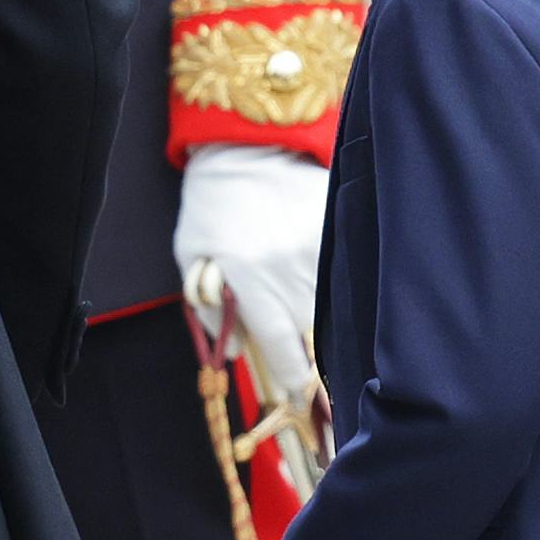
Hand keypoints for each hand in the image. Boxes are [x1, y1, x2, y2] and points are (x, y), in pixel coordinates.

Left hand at [176, 145, 327, 411]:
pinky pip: (346, 270)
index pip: (282, 346)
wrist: (246, 145)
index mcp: (250, 278)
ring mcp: (319, 246)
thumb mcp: (192, 256)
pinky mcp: (338, 227)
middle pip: (314, 332)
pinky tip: (328, 278)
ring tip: (317, 317)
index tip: (298, 394)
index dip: (293, 376)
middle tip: (309, 362)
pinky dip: (340, 282)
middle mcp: (289, 267)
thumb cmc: (212, 206)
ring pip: (335, 304)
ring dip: (328, 317)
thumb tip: (234, 353)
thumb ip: (210, 309)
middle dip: (312, 351)